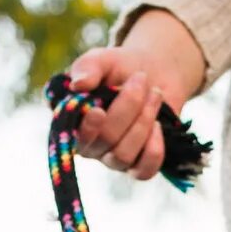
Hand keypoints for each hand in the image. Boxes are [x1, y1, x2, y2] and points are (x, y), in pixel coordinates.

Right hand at [64, 10, 208, 181]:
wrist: (154, 72)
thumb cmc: (120, 67)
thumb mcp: (103, 60)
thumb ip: (88, 67)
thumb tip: (78, 84)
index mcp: (72, 121)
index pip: (72, 137)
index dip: (86, 130)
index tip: (98, 111)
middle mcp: (88, 145)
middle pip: (105, 141)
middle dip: (128, 107)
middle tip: (141, 78)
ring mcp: (112, 158)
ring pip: (123, 155)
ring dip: (144, 121)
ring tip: (155, 94)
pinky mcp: (137, 165)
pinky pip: (143, 171)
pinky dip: (154, 150)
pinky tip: (159, 126)